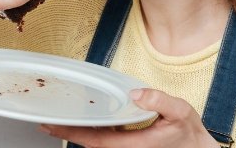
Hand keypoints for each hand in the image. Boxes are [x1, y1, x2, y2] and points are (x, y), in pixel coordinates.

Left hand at [39, 88, 218, 147]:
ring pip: (96, 144)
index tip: (54, 126)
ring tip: (58, 123)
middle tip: (46, 123)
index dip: (72, 133)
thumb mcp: (181, 112)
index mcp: (134, 144)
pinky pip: (105, 142)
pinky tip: (85, 124)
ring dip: (77, 134)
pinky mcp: (130, 147)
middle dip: (67, 133)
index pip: (96, 139)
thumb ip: (160, 101)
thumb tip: (137, 93)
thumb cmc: (190, 136)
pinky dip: (91, 133)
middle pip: (90, 144)